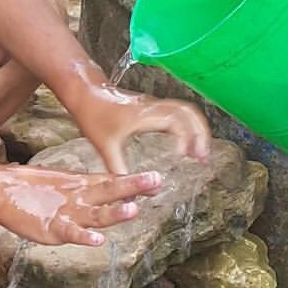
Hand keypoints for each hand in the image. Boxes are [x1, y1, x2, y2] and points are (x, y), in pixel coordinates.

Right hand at [0, 164, 162, 245]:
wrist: (1, 190)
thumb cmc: (32, 188)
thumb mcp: (63, 184)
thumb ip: (84, 188)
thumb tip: (106, 187)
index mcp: (80, 186)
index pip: (112, 182)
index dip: (134, 182)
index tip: (157, 180)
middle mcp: (78, 197)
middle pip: (110, 191)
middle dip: (133, 187)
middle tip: (156, 181)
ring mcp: (66, 212)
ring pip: (95, 214)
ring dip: (115, 213)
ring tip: (133, 209)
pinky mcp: (52, 228)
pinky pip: (71, 233)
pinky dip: (84, 236)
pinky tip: (98, 239)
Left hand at [73, 88, 211, 174]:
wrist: (84, 92)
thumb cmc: (92, 114)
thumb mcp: (104, 146)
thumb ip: (118, 171)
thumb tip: (133, 194)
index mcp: (143, 114)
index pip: (176, 120)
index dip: (187, 137)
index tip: (187, 156)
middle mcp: (151, 106)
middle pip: (188, 112)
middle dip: (201, 133)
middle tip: (203, 158)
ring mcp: (153, 104)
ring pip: (185, 109)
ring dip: (197, 128)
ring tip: (200, 152)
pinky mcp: (151, 105)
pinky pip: (177, 111)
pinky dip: (188, 124)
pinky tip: (185, 143)